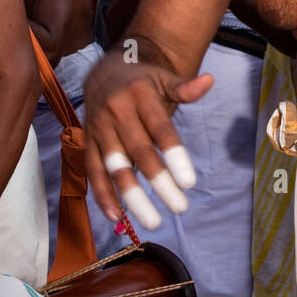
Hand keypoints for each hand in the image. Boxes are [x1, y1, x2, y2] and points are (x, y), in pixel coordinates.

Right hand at [84, 52, 213, 228]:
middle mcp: (117, 112)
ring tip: (152, 221)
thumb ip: (184, 88)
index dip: (174, 156)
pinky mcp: (87, 142)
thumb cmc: (141, 82)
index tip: (189, 184)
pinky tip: (116, 216)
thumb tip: (208, 81)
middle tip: (180, 207)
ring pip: (114, 166)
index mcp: (140, 95)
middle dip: (159, 182)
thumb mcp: (163, 79)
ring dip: (132, 196)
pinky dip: (103, 195)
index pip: (160, 129)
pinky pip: (93, 171)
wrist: (102, 75)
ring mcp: (99, 128)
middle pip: (139, 152)